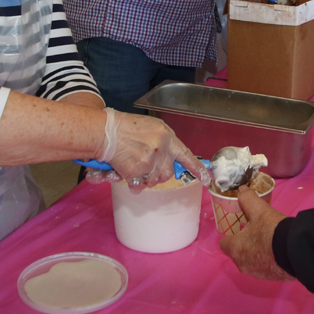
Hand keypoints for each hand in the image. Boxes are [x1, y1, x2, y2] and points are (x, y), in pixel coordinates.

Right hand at [91, 108, 209, 192]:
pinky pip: (139, 186)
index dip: (197, 169)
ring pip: (154, 181)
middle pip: (168, 174)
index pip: (186, 156)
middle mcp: (162, 150)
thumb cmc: (126, 127)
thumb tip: (172, 157)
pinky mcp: (137, 172)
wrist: (105, 131)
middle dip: (158, 174)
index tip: (207, 179)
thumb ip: (165, 142)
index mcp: (167, 137)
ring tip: (134, 166)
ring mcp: (150, 161)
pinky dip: (133, 184)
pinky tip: (126, 172)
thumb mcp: (152, 127)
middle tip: (146, 166)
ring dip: (145, 179)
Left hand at [219, 187, 293, 280]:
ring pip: (252, 262)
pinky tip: (278, 252)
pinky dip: (269, 261)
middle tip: (255, 232)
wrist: (297, 251)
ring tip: (268, 241)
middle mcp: (243, 265)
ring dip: (257, 254)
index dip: (230, 235)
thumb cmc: (273, 230)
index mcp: (236, 249)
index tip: (239, 228)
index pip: (224, 244)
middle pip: (238, 254)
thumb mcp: (260, 210)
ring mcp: (258, 274)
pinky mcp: (272, 278)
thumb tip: (242, 190)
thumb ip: (248, 199)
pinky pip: (266, 268)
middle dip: (244, 244)